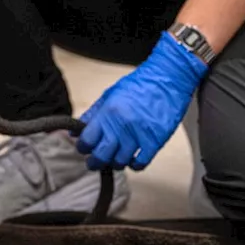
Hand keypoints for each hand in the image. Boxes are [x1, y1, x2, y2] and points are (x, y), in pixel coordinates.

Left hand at [76, 32, 208, 171]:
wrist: (168, 79)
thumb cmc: (139, 84)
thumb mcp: (109, 95)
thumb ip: (92, 115)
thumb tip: (76, 131)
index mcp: (108, 113)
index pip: (87, 140)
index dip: (82, 148)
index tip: (84, 149)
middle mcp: (122, 126)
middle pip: (101, 155)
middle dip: (95, 162)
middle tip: (94, 162)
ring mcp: (139, 135)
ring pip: (120, 162)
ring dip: (115, 163)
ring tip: (114, 158)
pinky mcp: (156, 141)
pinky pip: (141, 163)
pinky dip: (134, 165)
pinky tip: (132, 159)